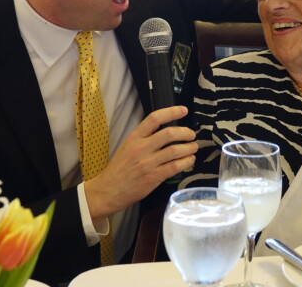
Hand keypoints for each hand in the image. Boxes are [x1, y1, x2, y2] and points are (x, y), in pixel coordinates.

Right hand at [83, 106, 195, 221]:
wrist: (108, 190)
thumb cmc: (119, 169)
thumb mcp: (127, 147)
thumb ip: (144, 138)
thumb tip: (165, 131)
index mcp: (134, 137)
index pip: (154, 119)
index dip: (171, 112)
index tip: (183, 110)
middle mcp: (141, 148)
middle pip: (169, 134)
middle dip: (185, 132)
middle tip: (191, 135)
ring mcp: (147, 163)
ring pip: (175, 150)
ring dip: (189, 148)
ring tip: (193, 147)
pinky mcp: (153, 177)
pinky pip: (175, 167)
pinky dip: (186, 162)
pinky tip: (190, 160)